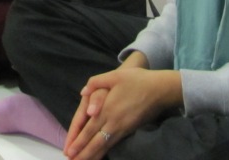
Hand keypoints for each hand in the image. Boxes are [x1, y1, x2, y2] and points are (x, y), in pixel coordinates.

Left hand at [64, 67, 181, 158]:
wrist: (159, 90)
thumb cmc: (136, 81)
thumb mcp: (114, 76)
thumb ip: (95, 83)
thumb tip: (82, 92)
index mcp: (106, 109)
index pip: (88, 129)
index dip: (78, 141)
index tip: (69, 151)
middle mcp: (113, 122)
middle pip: (95, 142)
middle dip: (82, 153)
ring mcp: (122, 128)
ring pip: (104, 145)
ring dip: (93, 155)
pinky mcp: (130, 130)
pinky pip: (113, 144)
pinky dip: (105, 151)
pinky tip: (100, 155)